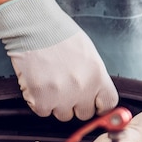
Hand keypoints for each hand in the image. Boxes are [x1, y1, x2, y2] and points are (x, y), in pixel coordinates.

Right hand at [0, 0, 117, 120]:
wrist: (33, 27)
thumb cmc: (60, 34)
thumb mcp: (88, 53)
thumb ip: (94, 77)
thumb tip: (97, 94)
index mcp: (97, 76)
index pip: (108, 104)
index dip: (100, 105)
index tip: (94, 104)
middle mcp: (82, 89)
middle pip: (84, 113)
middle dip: (76, 104)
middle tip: (66, 88)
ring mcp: (61, 97)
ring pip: (63, 115)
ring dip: (57, 103)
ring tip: (50, 82)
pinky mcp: (41, 100)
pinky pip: (43, 111)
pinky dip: (39, 101)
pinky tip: (38, 84)